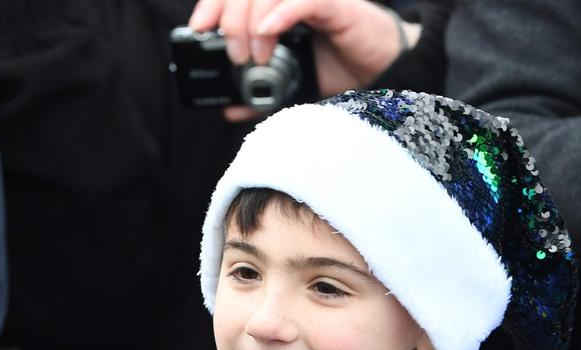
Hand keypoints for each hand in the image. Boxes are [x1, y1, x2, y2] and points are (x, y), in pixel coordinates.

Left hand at [188, 0, 417, 120]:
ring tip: (256, 56)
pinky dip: (281, 14)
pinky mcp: (338, 5)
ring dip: (252, 23)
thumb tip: (228, 107)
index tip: (198, 29)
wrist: (382, 70)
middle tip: (235, 55)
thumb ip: (258, 93)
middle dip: (230, 21)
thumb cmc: (338, 68)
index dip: (213, 4)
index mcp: (275, 7)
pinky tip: (267, 31)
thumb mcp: (289, 84)